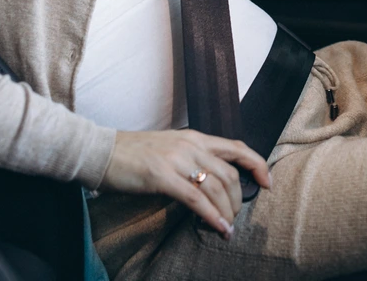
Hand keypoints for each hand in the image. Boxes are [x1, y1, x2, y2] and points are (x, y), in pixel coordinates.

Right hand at [100, 130, 270, 237]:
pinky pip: (196, 199)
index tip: (267, 183)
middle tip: (235, 217)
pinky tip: (218, 228)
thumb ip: (191, 159)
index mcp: (194, 137)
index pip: (236, 148)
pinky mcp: (161, 177)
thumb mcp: (169, 148)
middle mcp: (190, 145)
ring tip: (227, 228)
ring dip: (226, 212)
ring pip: (216, 188)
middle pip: (230, 174)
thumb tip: (211, 182)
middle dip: (238, 200)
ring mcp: (176, 160)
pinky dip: (211, 216)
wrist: (99, 151)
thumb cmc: (132, 154)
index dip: (257, 165)